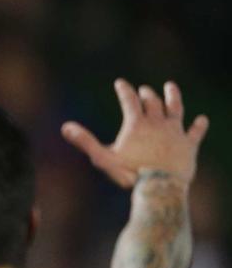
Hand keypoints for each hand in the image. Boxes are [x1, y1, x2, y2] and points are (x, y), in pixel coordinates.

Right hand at [62, 80, 208, 189]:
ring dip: (173, 96)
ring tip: (170, 87)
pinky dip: (199, 125)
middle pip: (153, 101)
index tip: (120, 82)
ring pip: (176, 108)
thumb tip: (65, 126)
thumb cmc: (129, 173)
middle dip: (146, 94)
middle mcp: (158, 122)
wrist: (159, 185)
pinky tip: (201, 120)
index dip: (123, 89)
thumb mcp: (102, 158)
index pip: (129, 100)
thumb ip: (85, 141)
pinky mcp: (189, 143)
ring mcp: (175, 131)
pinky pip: (196, 131)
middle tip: (143, 90)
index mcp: (136, 123)